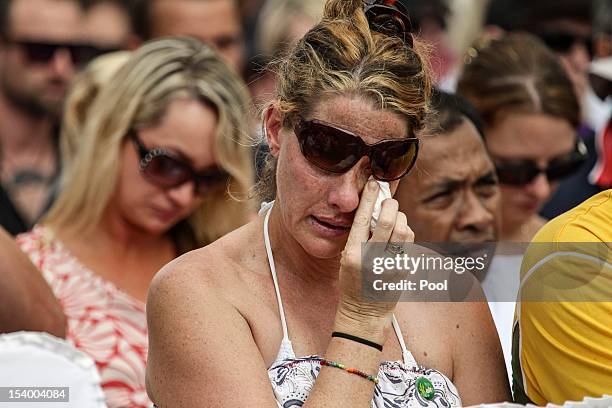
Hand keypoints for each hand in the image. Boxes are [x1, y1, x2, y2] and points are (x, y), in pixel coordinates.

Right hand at [335, 180, 413, 343]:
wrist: (363, 312)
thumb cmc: (352, 282)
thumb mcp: (346, 258)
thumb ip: (358, 236)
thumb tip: (372, 209)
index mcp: (352, 254)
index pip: (362, 219)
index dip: (369, 197)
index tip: (374, 184)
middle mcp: (371, 259)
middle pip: (388, 221)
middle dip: (390, 205)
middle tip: (388, 201)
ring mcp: (389, 265)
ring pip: (403, 229)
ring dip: (400, 217)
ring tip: (394, 218)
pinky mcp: (403, 270)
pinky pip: (409, 242)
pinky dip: (405, 232)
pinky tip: (398, 235)